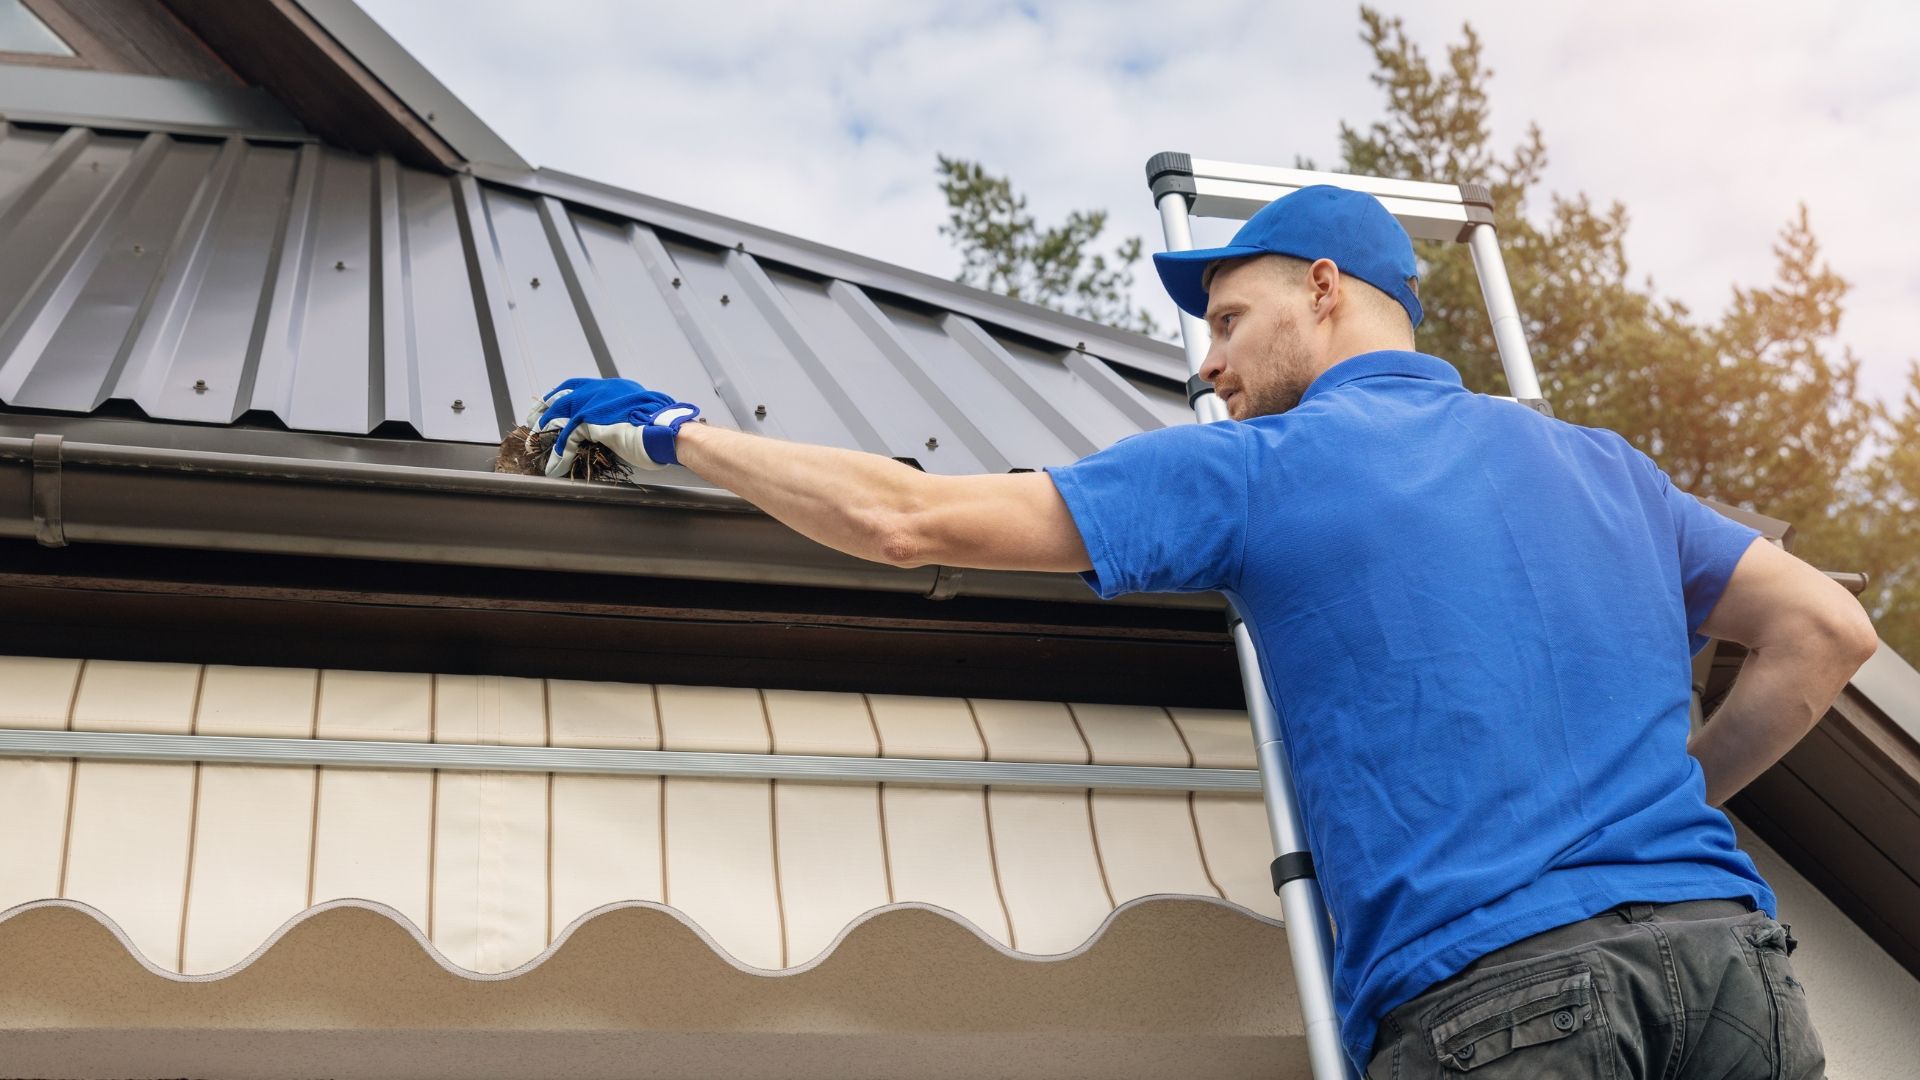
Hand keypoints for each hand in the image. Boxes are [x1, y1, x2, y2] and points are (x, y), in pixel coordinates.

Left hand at [526, 377, 701, 476]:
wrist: (669, 431)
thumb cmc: (662, 428)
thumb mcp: (638, 417)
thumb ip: (621, 417)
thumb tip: (614, 429)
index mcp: (613, 388)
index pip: (578, 386)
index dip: (560, 396)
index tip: (550, 405)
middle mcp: (601, 390)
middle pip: (561, 396)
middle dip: (543, 410)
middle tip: (533, 422)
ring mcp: (595, 403)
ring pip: (559, 415)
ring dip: (545, 433)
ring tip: (536, 446)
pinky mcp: (591, 421)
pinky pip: (567, 438)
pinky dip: (558, 453)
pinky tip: (555, 466)